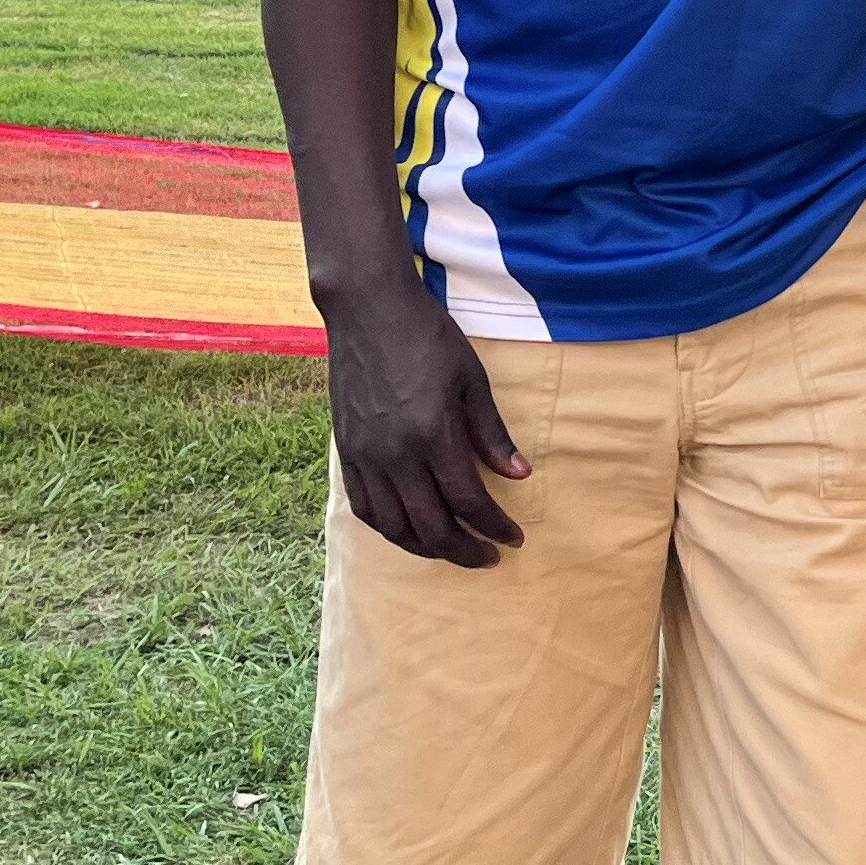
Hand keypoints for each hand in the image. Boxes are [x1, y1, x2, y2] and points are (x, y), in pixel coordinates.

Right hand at [323, 281, 529, 564]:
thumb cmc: (427, 335)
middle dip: (465, 550)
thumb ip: (491, 433)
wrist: (368, 308)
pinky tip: (409, 531)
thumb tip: (519, 477)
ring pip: (394, 527)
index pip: (468, 501)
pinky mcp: (345, 451)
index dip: (494, 527)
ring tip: (453, 550)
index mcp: (432, 434)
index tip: (514, 538)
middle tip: (489, 557)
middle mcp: (395, 454)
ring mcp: (365, 456)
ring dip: (426, 548)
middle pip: (431, 526)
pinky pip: (365, 508)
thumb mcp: (472, 378)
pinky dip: (389, 529)